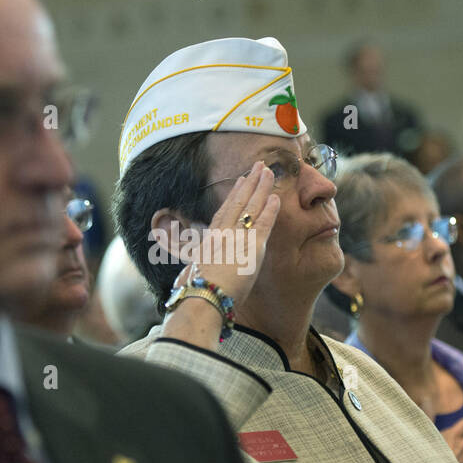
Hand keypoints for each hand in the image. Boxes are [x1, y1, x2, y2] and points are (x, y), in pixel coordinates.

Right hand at [161, 162, 278, 347]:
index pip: (224, 212)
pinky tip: (277, 198)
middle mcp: (222, 234)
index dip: (234, 196)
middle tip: (260, 166)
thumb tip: (185, 277)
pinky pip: (263, 224)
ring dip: (261, 188)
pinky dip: (270, 210)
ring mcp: (236, 238)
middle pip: (238, 202)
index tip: (241, 181)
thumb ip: (193, 270)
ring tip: (269, 172)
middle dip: (250, 183)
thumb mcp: (189, 275)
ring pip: (251, 207)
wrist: (201, 297)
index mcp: (209, 240)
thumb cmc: (193, 292)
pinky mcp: (251, 248)